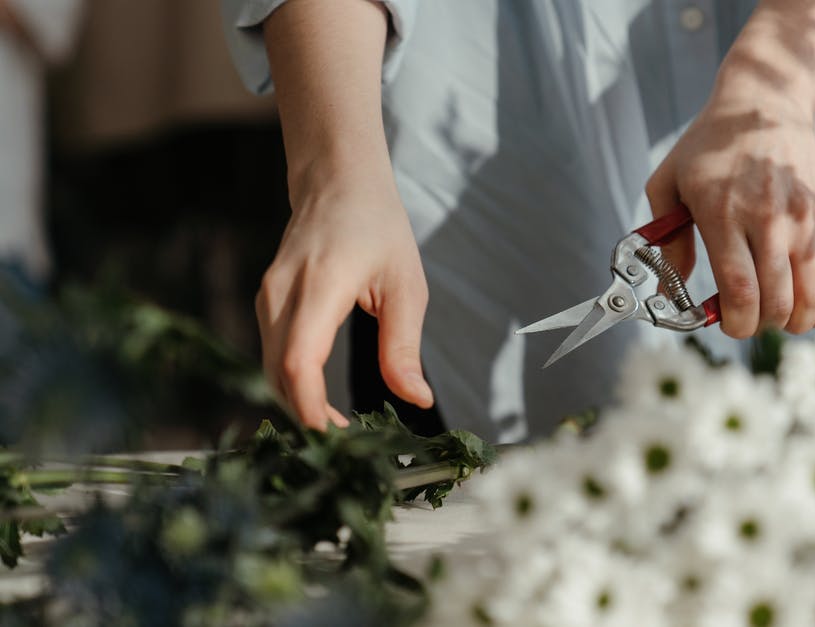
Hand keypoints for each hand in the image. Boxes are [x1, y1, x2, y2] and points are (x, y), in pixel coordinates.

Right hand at [257, 176, 432, 430]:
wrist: (336, 181)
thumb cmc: (379, 228)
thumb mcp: (407, 285)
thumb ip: (403, 346)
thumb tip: (417, 399)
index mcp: (321, 285)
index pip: (297, 359)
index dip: (309, 406)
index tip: (336, 437)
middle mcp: (282, 293)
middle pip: (278, 373)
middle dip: (307, 417)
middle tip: (348, 446)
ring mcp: (267, 297)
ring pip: (270, 368)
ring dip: (298, 403)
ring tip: (339, 429)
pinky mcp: (266, 303)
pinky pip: (271, 354)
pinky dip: (292, 384)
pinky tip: (320, 401)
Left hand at [645, 75, 814, 338]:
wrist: (764, 102)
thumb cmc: (708, 146)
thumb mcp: (668, 183)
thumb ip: (667, 241)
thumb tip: (672, 293)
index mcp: (723, 213)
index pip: (740, 289)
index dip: (736, 322)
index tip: (726, 323)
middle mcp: (768, 219)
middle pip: (778, 301)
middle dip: (761, 325)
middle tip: (747, 318)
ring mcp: (803, 218)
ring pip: (814, 295)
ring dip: (796, 321)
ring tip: (778, 315)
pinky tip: (810, 306)